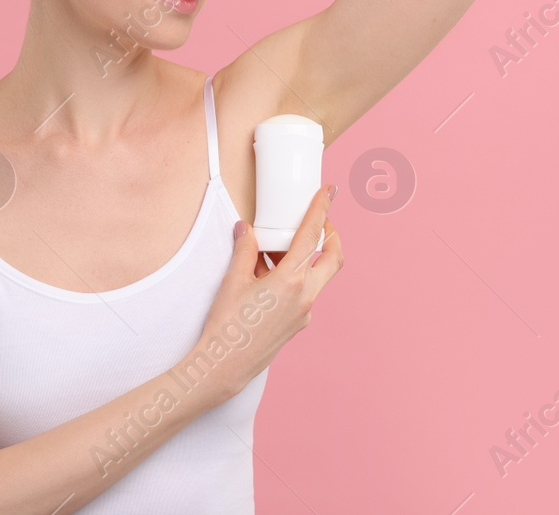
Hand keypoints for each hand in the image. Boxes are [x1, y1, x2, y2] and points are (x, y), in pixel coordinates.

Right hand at [185, 184, 342, 404]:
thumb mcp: (233, 280)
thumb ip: (244, 250)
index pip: (312, 236)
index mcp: (291, 280)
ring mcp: (304, 313)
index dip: (322, 210)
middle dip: (332, 237)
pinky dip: (294, 279)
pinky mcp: (298, 324)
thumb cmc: (227, 325)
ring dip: (306, 260)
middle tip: (320, 223)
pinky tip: (266, 279)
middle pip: (333, 259)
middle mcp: (305, 296)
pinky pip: (304, 294)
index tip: (329, 193)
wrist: (225, 366)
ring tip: (274, 253)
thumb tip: (245, 229)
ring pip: (317, 277)